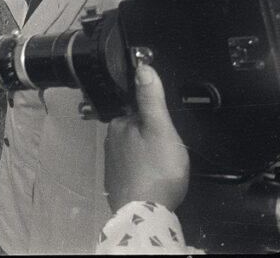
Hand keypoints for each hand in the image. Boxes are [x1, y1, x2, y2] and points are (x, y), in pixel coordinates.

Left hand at [105, 63, 188, 212]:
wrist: (145, 211)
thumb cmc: (156, 170)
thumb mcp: (160, 128)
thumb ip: (151, 98)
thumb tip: (143, 67)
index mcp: (118, 124)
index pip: (140, 111)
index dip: (158, 121)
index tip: (167, 135)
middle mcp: (110, 140)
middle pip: (139, 130)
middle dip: (154, 138)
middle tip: (168, 153)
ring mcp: (112, 161)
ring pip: (136, 149)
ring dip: (150, 155)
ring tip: (163, 167)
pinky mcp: (117, 180)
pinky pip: (134, 167)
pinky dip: (145, 170)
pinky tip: (155, 178)